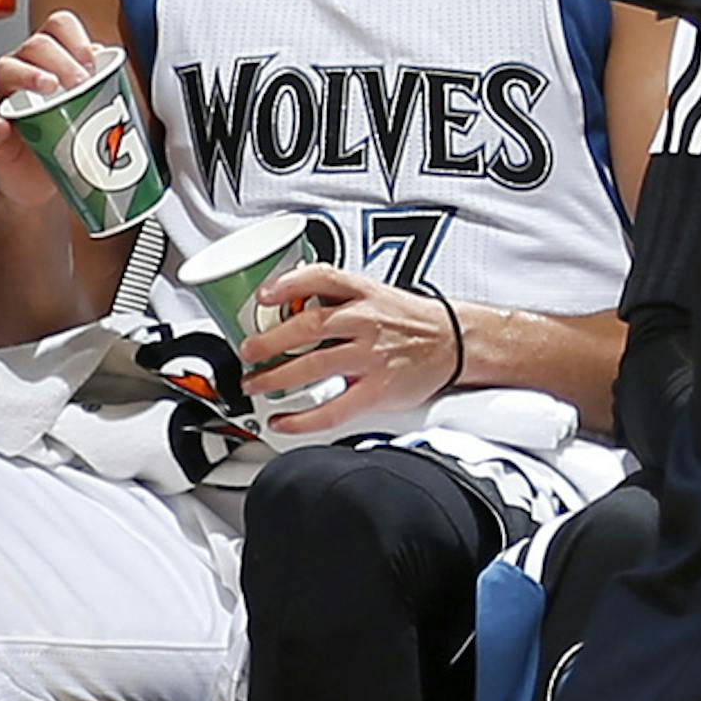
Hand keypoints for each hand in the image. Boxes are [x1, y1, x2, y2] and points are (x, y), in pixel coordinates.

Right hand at [0, 9, 102, 212]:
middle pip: (35, 45)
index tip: (92, 60)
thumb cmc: (64, 138)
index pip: (57, 28)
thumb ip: (99, 83)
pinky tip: (4, 126)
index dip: (75, 37)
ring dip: (28, 76)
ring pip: (5, 71)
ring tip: (49, 88)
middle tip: (80, 82)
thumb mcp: (89, 108)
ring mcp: (5, 99)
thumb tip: (107, 64)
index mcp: (49, 61)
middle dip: (60, 59)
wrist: (42, 182)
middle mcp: (24, 72)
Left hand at [239, 264, 455, 434]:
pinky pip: (333, 408)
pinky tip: (283, 421)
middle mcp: (366, 321)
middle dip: (269, 341)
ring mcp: (371, 356)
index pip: (321, 278)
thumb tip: (290, 302)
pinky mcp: (378, 389)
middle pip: (308, 327)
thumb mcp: (375, 292)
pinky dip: (303, 419)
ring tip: (254, 385)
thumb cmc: (410, 319)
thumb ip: (337, 297)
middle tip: (247, 351)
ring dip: (276, 378)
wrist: (453, 341)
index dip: (288, 284)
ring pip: (314, 366)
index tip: (262, 295)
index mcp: (364, 293)